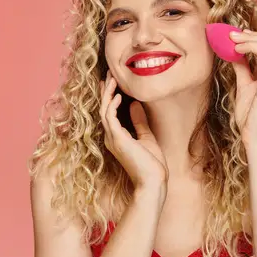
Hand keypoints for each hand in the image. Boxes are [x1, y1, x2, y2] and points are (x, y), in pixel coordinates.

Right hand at [99, 71, 167, 187]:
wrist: (153, 182)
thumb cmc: (152, 165)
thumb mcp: (147, 138)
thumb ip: (139, 122)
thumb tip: (135, 104)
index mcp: (117, 138)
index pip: (109, 113)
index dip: (109, 97)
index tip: (111, 82)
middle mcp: (111, 137)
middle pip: (104, 109)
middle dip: (106, 91)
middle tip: (109, 74)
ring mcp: (113, 139)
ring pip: (104, 111)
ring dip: (108, 94)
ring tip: (111, 79)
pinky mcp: (118, 139)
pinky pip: (110, 118)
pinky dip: (112, 105)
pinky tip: (118, 96)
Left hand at [229, 29, 256, 149]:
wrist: (256, 138)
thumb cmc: (251, 118)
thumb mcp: (243, 87)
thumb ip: (242, 70)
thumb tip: (232, 54)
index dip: (252, 36)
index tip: (233, 35)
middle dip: (252, 34)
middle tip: (231, 34)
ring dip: (251, 39)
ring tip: (233, 41)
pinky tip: (242, 48)